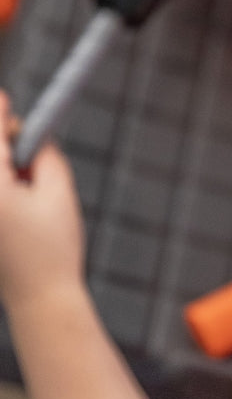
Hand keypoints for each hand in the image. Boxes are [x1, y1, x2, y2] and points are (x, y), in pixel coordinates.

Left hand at [0, 92, 83, 307]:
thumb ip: (46, 156)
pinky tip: (21, 213)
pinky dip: (5, 193)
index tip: (3, 98)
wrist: (39, 299)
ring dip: (5, 173)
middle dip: (5, 147)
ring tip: (30, 191)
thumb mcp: (60, 194)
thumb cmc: (54, 248)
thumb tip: (33, 136)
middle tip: (30, 151)